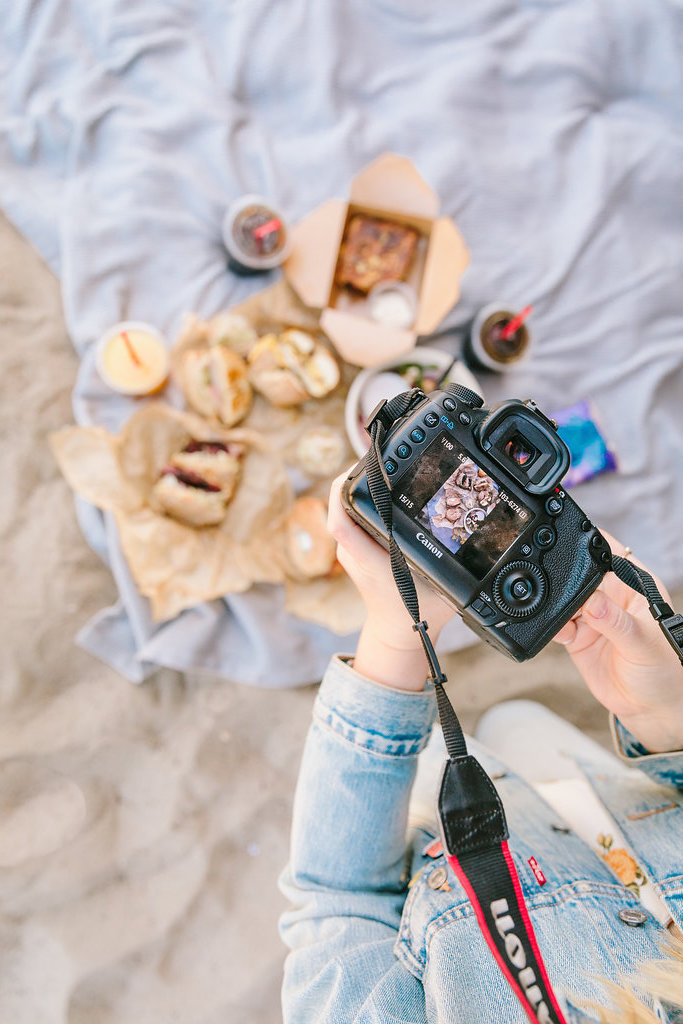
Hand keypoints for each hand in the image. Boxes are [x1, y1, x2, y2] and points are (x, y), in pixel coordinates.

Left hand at [328, 472, 457, 690]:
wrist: (395, 633)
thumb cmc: (418, 614)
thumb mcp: (443, 591)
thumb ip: (456, 570)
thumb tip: (479, 543)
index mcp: (372, 562)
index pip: (342, 524)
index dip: (341, 494)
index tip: (354, 471)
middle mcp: (355, 555)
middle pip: (340, 508)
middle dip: (353, 477)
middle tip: (377, 456)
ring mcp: (350, 553)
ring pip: (344, 510)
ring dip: (358, 488)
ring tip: (382, 468)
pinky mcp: (353, 550)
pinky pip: (351, 518)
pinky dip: (363, 501)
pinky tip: (383, 490)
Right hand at [554, 532, 682, 752]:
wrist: (650, 707)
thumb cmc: (664, 670)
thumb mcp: (645, 643)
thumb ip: (616, 622)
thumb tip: (592, 602)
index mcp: (634, 584)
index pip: (608, 552)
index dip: (588, 544)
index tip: (568, 545)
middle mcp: (610, 595)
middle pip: (578, 572)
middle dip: (565, 578)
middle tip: (566, 596)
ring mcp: (592, 615)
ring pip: (563, 597)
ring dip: (556, 604)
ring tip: (568, 621)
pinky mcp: (577, 635)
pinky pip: (556, 623)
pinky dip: (551, 625)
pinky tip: (564, 634)